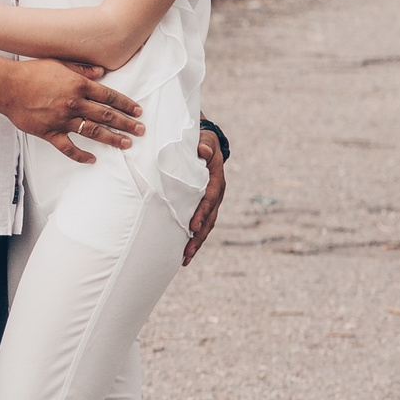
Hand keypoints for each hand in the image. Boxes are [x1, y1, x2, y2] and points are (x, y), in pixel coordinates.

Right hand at [1, 59, 143, 163]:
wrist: (6, 87)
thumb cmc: (30, 73)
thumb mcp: (59, 64)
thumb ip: (82, 69)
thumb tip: (102, 72)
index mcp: (79, 85)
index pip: (109, 97)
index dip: (126, 104)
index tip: (138, 111)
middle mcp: (74, 104)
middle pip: (106, 116)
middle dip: (126, 123)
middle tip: (140, 130)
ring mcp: (62, 120)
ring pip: (93, 132)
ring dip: (112, 139)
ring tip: (126, 144)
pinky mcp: (49, 132)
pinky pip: (68, 147)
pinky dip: (81, 155)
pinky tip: (92, 159)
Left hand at [184, 127, 226, 264]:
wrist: (207, 144)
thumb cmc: (202, 142)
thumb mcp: (205, 140)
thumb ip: (204, 144)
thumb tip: (203, 150)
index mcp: (217, 181)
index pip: (209, 200)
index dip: (201, 213)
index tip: (192, 227)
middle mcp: (216, 195)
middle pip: (209, 219)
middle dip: (198, 237)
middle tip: (186, 253)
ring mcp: (211, 202)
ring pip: (205, 226)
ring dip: (196, 243)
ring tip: (184, 259)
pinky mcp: (202, 206)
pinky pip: (200, 224)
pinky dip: (193, 238)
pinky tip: (182, 252)